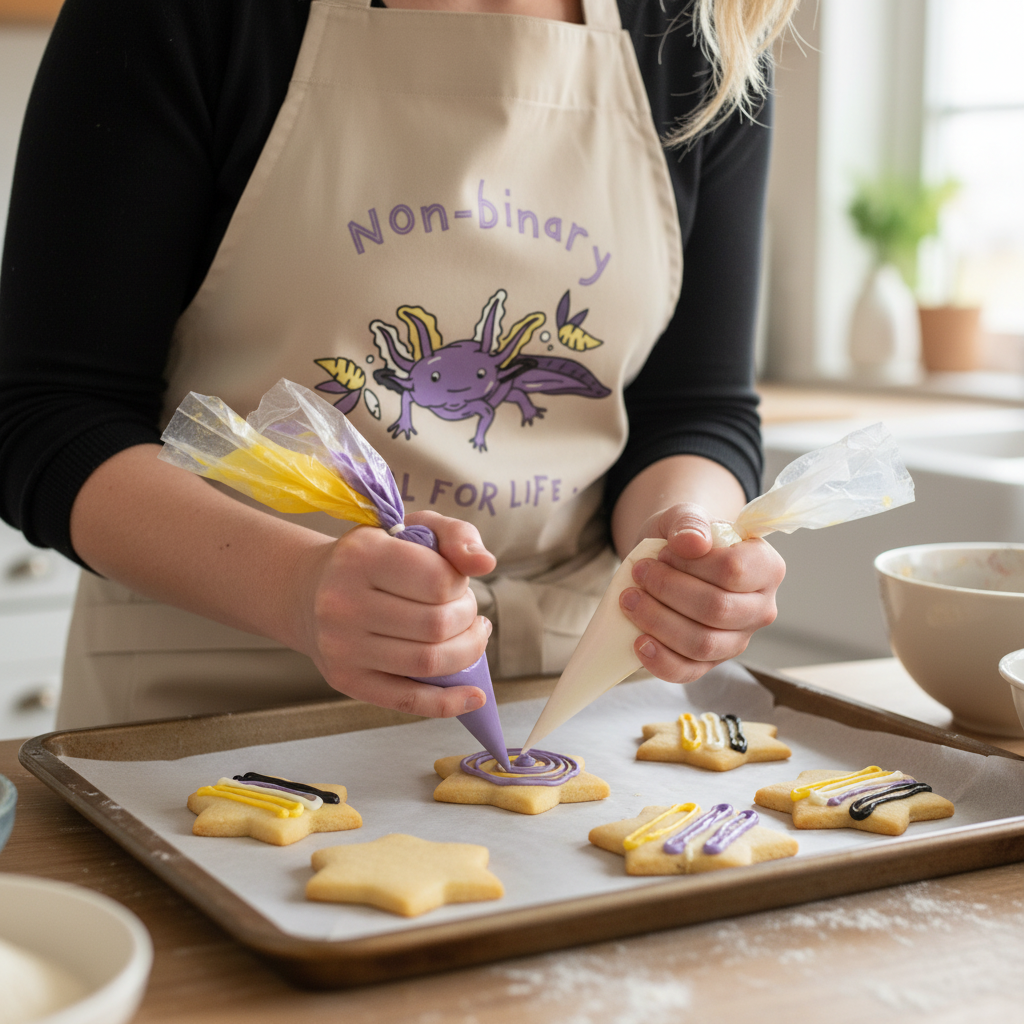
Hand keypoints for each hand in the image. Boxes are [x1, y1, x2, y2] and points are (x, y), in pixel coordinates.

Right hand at [296, 511, 496, 716]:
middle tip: (462, 610)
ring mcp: (342, 646)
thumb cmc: (374, 556)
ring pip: (429, 662)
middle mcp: (344, 603)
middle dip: (467, 618)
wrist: (309, 590)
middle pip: (438, 625)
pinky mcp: (346, 680)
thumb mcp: (414, 528)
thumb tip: (485, 564)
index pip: (439, 581)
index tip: (455, 581)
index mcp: (361, 556)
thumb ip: (457, 536)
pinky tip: (473, 695)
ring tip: (466, 636)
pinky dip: (450, 702)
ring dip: (465, 651)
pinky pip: (408, 700)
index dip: (461, 584)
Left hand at [618, 503, 784, 682]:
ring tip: (630, 599)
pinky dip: (660, 660)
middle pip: (717, 610)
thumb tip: (693, 542)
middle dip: (668, 591)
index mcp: (767, 568)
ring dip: (658, 622)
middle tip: (639, 573)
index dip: (690, 564)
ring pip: (702, 644)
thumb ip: (690, 522)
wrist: (670, 561)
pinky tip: (639, 641)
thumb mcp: (685, 517)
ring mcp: (737, 640)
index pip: (733, 571)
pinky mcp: (710, 663)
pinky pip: (688, 672)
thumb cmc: (684, 540)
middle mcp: (761, 609)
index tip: (662, 553)